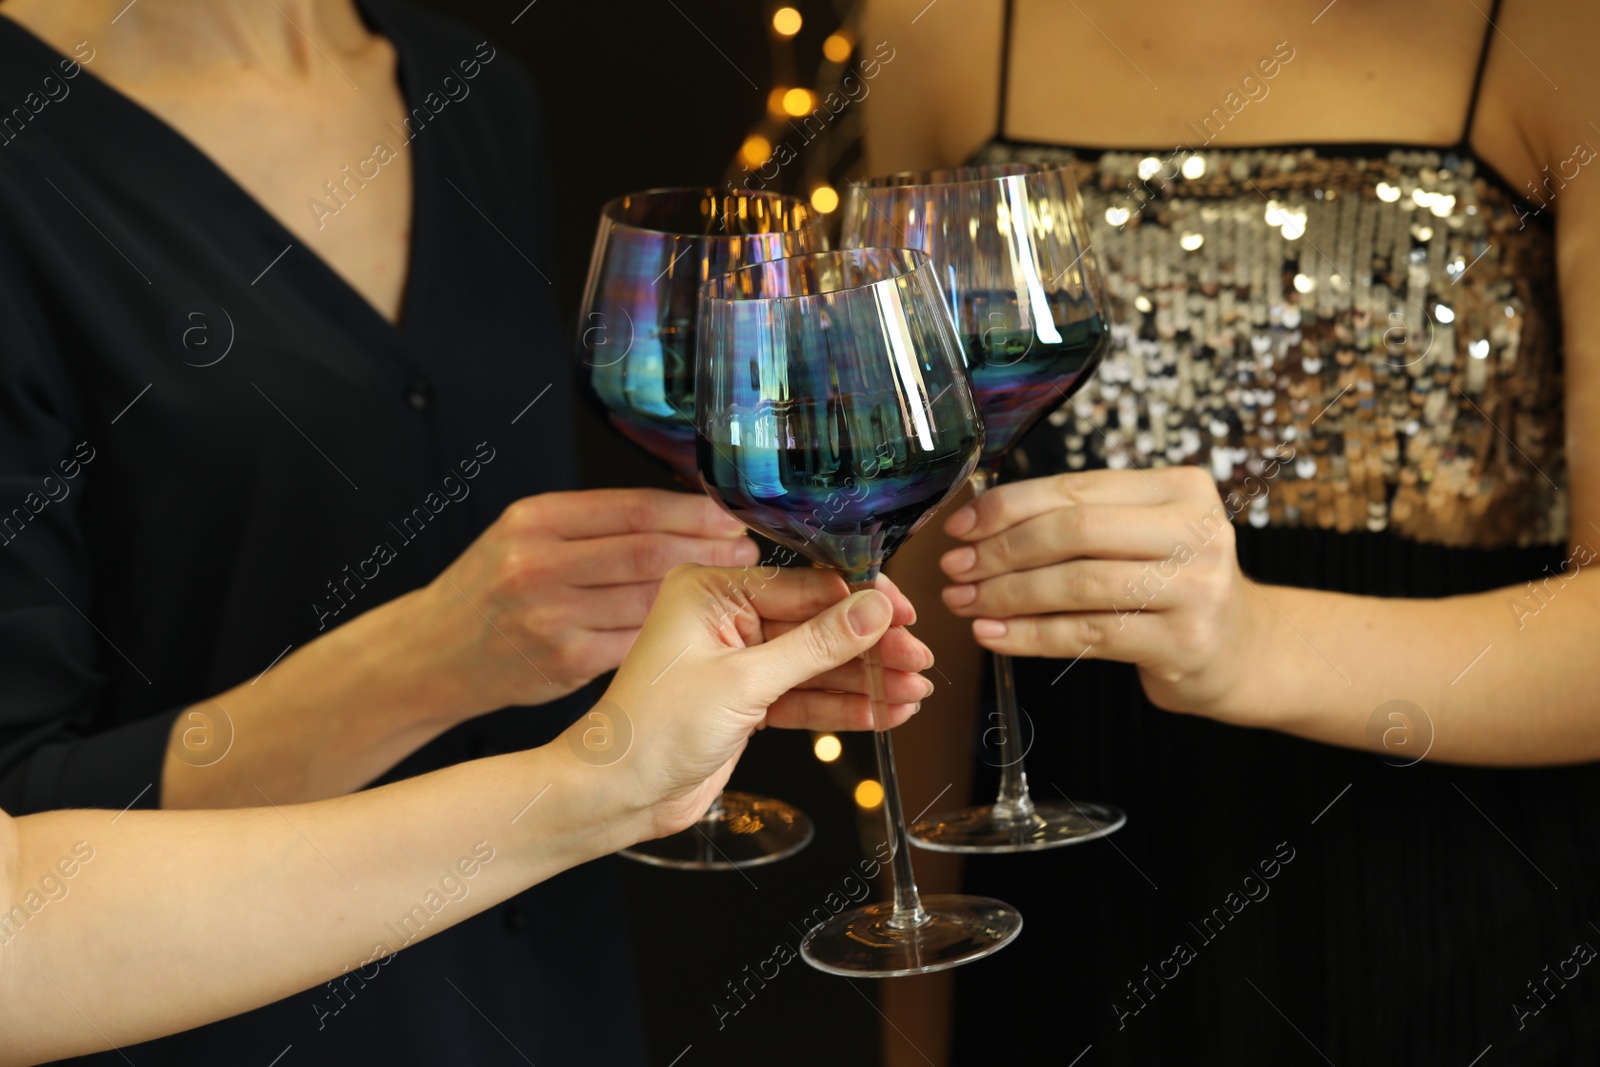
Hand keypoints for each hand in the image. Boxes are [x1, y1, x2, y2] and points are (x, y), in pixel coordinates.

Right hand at [392, 489, 760, 720]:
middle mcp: (540, 564)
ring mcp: (553, 616)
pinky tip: (699, 627)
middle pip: (650, 551)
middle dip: (710, 550)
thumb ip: (590, 524)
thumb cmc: (489, 590)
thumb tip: (680, 511)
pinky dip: (673, 634)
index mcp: (536, 520)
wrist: (433, 653)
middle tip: (747, 551)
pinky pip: (637, 641)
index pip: (635, 508)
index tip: (729, 515)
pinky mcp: (566, 662)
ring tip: (733, 586)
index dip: (693, 512)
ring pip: (650, 599)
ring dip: (701, 594)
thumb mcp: (524, 535)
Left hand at [589, 565, 932, 838]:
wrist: (616, 795)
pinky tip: (885, 711)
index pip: (805, 584)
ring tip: (913, 691)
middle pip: (818, 624)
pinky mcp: (747, 700)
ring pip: (817, 663)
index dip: (861, 602)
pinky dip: (844, 707)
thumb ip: (816, 645)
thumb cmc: (652, 731)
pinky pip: (806, 696)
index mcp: (711, 590)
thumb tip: (873, 608)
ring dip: (865, 680)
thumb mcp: (744, 682)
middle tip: (917, 660)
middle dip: (870, 647)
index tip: (905, 616)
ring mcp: (738, 660)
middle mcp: (726, 618)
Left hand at [936, 467, 1263, 716]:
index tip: (961, 526)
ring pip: (1077, 584)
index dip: (1009, 506)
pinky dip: (1030, 634)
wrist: (1241, 653)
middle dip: (1002, 550)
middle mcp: (1197, 531)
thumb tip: (977, 525)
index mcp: (1181, 488)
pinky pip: (1087, 634)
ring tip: (965, 603)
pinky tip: (993, 635)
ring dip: (1008, 594)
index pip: (1077, 489)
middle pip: (1075, 532)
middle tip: (955, 569)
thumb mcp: (1141, 539)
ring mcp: (1197, 588)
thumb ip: (1079, 522)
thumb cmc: (1173, 589)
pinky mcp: (1185, 642)